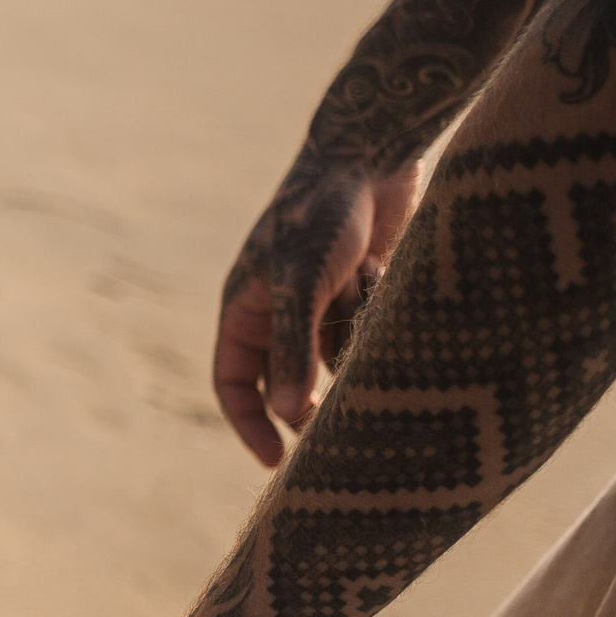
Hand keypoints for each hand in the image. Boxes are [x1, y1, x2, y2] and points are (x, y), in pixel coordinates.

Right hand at [213, 147, 424, 465]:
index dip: (250, 425)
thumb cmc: (323, 212)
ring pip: (334, 358)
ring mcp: (318, 303)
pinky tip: (381, 272)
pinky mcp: (357, 292)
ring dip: (351, 343)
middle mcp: (276, 311)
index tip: (277, 463)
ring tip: (363, 297)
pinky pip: (365, 331)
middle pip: (286, 381)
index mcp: (243, 308)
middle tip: (342, 434)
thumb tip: (289, 415)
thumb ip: (293, 348)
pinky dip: (375, 316)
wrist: (373, 153)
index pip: (234, 383)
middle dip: (313, 400)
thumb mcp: (301, 282)